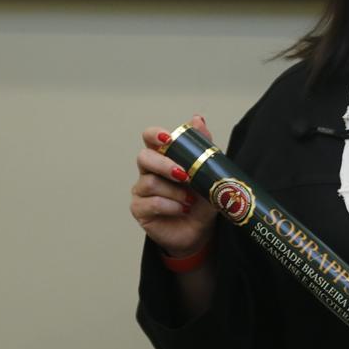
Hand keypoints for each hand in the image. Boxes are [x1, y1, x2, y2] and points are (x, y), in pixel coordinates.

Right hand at [129, 114, 216, 256]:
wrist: (201, 230)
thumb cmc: (202, 200)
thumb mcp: (208, 173)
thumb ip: (203, 146)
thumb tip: (197, 118)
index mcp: (164, 156)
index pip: (150, 138)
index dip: (154, 135)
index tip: (168, 138)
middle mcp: (149, 171)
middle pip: (144, 157)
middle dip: (165, 164)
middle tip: (185, 175)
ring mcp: (141, 190)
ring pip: (150, 182)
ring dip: (175, 191)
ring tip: (191, 200)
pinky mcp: (140, 209)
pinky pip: (151, 203)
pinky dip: (171, 206)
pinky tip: (182, 209)